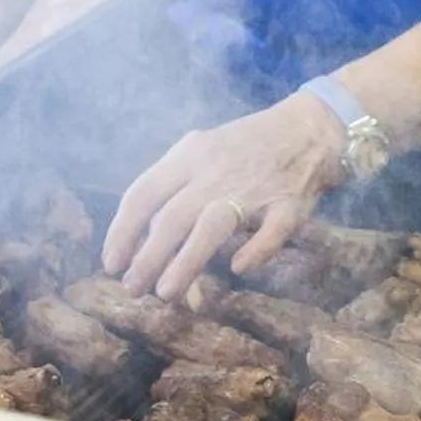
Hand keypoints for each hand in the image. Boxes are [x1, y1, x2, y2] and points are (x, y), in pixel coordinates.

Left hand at [102, 94, 346, 300]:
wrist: (309, 127)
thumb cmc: (247, 145)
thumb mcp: (202, 150)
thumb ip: (176, 185)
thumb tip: (143, 237)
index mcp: (190, 155)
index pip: (144, 193)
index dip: (122, 231)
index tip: (111, 263)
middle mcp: (216, 170)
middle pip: (172, 216)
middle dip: (147, 257)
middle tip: (132, 288)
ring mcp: (254, 187)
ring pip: (212, 226)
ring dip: (186, 261)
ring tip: (165, 293)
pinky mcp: (289, 204)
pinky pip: (271, 231)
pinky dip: (255, 251)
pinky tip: (239, 269)